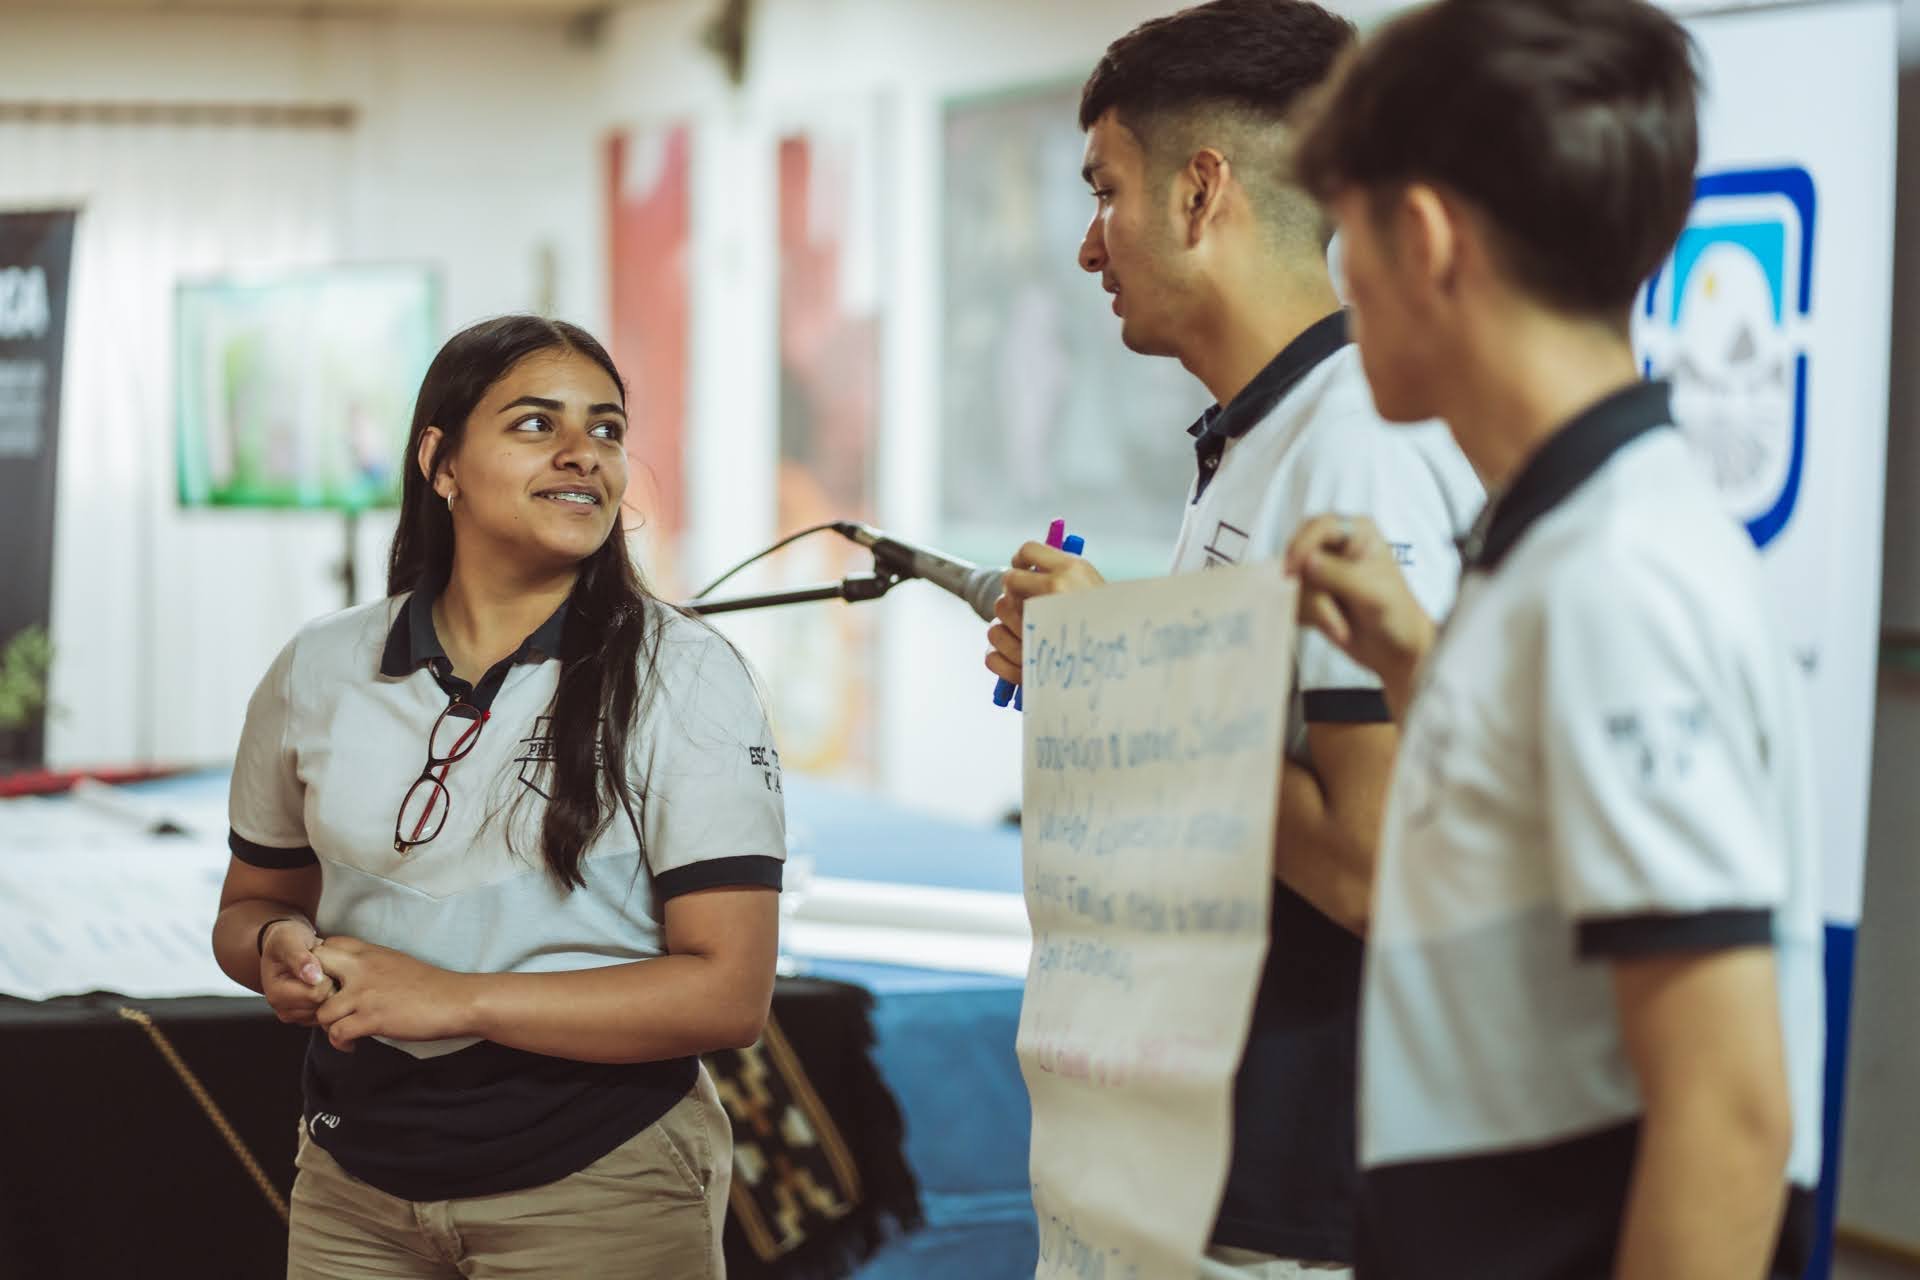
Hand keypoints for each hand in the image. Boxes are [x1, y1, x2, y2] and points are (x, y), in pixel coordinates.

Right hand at [259, 918, 331, 1026]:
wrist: (288, 944)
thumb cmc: (287, 940)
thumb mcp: (289, 940)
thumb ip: (299, 957)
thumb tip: (313, 977)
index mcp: (276, 994)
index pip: (316, 994)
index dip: (325, 975)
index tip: (318, 961)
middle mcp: (284, 1010)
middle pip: (324, 1004)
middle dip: (329, 983)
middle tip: (322, 967)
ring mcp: (296, 1016)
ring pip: (330, 1009)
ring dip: (332, 989)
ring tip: (322, 974)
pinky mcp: (308, 1017)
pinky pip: (331, 1011)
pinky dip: (333, 997)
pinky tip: (325, 982)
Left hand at [312, 936, 476, 1052]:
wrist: (457, 1000)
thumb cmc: (430, 985)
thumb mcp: (395, 962)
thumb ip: (368, 964)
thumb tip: (346, 976)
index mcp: (369, 952)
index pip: (325, 948)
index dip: (318, 967)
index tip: (327, 984)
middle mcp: (362, 969)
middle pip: (312, 972)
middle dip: (311, 993)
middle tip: (323, 1009)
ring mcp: (365, 994)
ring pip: (321, 1012)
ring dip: (327, 1026)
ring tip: (342, 1031)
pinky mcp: (372, 1018)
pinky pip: (336, 1034)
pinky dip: (340, 1043)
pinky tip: (352, 1045)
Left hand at [984, 541, 1107, 684]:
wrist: (1128, 669)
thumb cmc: (1113, 627)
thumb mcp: (1095, 589)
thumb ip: (1063, 573)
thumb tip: (1027, 563)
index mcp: (1070, 570)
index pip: (1026, 551)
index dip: (1020, 561)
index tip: (1024, 571)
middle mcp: (1052, 592)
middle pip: (1008, 582)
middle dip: (1015, 593)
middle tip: (1029, 605)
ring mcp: (1037, 626)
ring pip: (997, 615)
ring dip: (1006, 623)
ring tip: (1029, 631)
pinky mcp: (1026, 662)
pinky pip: (991, 652)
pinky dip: (1000, 654)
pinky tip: (1018, 653)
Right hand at [1283, 514, 1436, 716]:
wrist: (1398, 650)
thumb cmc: (1397, 613)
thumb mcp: (1371, 590)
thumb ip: (1337, 573)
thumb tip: (1305, 561)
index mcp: (1357, 532)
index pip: (1319, 526)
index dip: (1302, 545)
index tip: (1292, 571)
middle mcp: (1337, 546)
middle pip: (1299, 553)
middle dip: (1308, 585)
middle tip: (1321, 607)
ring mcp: (1322, 571)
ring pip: (1295, 582)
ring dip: (1316, 610)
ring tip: (1342, 626)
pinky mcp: (1313, 595)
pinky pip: (1293, 600)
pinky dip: (1310, 618)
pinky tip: (1334, 627)